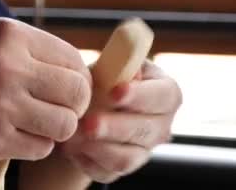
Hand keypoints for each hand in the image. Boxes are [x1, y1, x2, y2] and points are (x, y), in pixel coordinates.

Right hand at [0, 18, 91, 162]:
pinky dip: (33, 145)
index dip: (76, 79)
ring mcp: (0, 103)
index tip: (64, 90)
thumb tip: (76, 70)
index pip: (74, 60)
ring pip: (64, 124)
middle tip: (55, 110)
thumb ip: (26, 49)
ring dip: (54, 129)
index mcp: (9, 34)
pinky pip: (40, 148)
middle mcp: (8, 65)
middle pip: (77, 93)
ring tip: (33, 123)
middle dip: (73, 106)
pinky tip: (11, 135)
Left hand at [60, 60, 181, 183]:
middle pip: (144, 131)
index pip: (163, 96)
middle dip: (113, 126)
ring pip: (126, 157)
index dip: (140, 95)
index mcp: (166, 93)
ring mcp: (144, 151)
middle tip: (88, 122)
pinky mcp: (123, 169)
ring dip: (97, 148)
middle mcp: (161, 125)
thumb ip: (117, 66)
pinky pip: (106, 171)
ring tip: (72, 136)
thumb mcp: (112, 64)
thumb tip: (121, 71)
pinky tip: (70, 146)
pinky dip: (85, 160)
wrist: (93, 103)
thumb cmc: (107, 77)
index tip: (115, 92)